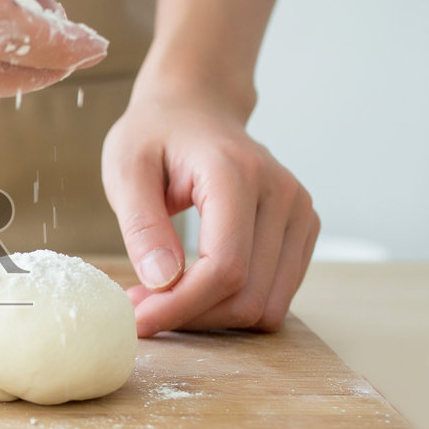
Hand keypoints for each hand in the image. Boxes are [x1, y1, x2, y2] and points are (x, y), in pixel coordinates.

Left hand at [102, 80, 319, 336]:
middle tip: (142, 306)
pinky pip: (275, 296)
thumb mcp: (126, 169)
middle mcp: (282, 194)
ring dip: (212, 317)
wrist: (195, 108)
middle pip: (247, 294)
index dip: (180, 306)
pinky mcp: (302, 230)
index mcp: (236, 174)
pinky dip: (233, 305)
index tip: (137, 320)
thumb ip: (142, 225)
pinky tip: (194, 287)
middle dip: (190, 316)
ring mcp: (299, 213)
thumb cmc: (155, 135)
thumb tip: (162, 281)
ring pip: (264, 305)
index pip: (225, 267)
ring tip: (164, 295)